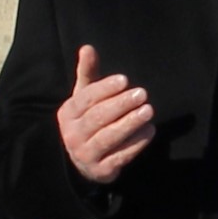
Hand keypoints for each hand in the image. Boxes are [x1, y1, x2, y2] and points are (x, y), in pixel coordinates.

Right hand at [53, 44, 155, 185]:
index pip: (86, 99)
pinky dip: (135, 144)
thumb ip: (88, 73)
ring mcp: (85, 154)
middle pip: (98, 118)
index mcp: (67, 113)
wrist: (82, 161)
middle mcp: (72, 135)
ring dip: (130, 124)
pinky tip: (149, 131)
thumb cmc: (87, 121)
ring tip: (148, 111)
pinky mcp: (100, 170)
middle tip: (142, 94)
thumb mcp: (84, 98)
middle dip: (121, 105)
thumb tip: (88, 48)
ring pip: (109, 138)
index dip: (105, 89)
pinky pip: (120, 156)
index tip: (125, 80)